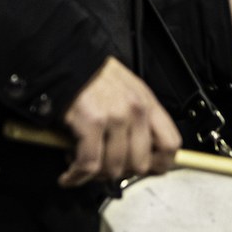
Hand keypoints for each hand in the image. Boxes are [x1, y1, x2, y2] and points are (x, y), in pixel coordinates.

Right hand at [59, 56, 180, 187]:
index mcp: (148, 104)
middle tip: (108, 169)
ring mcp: (115, 118)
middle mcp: (136, 111)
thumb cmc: (91, 75)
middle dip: (123, 173)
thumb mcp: (127, 90)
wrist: (61, 56)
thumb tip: (142, 151)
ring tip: (84, 165)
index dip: (160, 164)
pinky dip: (78, 176)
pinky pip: (89, 164)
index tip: (147, 170)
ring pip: (116, 168)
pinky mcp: (92, 123)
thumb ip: (138, 119)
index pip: (170, 145)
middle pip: (142, 164)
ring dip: (98, 174)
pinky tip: (70, 176)